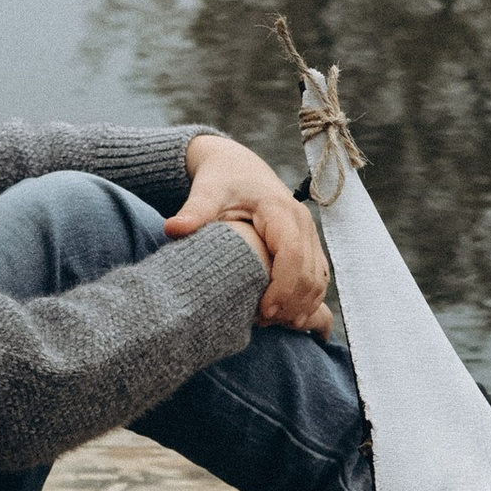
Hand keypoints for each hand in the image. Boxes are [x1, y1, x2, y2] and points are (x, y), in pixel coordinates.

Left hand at [168, 130, 333, 333]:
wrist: (239, 167)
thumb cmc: (222, 181)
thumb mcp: (207, 192)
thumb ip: (194, 212)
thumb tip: (171, 228)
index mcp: (279, 209)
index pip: (292, 254)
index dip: (282, 287)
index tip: (262, 312)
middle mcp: (302, 221)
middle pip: (310, 273)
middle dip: (291, 304)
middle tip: (261, 322)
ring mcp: (309, 233)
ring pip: (319, 279)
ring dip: (302, 305)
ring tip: (273, 323)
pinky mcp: (309, 244)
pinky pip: (319, 277)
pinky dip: (307, 299)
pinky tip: (285, 316)